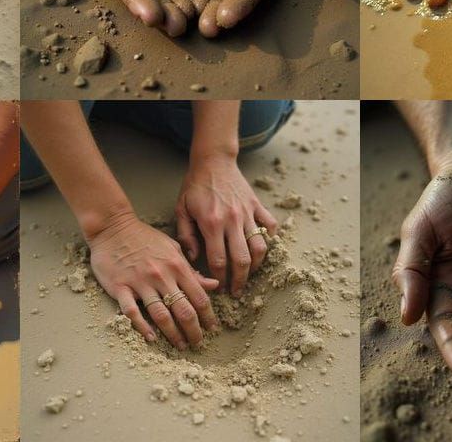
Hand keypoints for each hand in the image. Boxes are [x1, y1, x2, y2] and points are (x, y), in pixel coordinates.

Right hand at [87, 210, 219, 350]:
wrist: (112, 226)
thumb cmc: (144, 237)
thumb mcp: (172, 248)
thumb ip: (191, 269)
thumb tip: (213, 285)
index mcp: (176, 265)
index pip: (198, 296)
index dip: (208, 315)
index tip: (212, 328)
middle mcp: (161, 275)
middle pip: (183, 310)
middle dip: (193, 331)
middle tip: (198, 344)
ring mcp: (140, 282)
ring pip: (161, 315)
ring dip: (173, 334)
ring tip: (180, 345)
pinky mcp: (120, 287)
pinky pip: (133, 312)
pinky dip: (143, 327)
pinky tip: (152, 338)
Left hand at [174, 153, 280, 295]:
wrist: (213, 160)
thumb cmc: (195, 185)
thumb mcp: (181, 209)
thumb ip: (185, 236)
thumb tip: (194, 258)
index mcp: (212, 223)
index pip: (219, 261)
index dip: (220, 279)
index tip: (220, 288)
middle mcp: (232, 220)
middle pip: (242, 259)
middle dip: (240, 280)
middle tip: (237, 290)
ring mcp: (247, 213)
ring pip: (259, 247)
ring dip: (257, 265)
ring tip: (250, 273)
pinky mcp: (256, 205)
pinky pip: (269, 225)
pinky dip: (270, 238)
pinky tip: (263, 245)